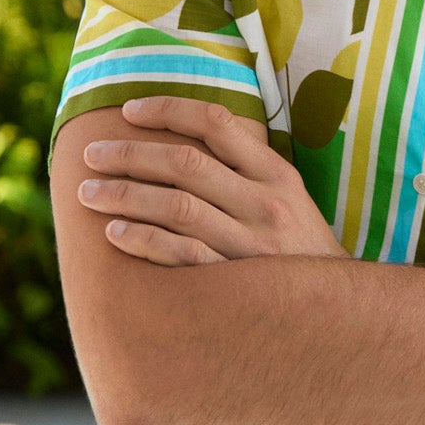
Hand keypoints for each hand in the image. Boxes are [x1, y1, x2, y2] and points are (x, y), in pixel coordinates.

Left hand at [77, 97, 343, 265]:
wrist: (337, 314)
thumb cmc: (298, 250)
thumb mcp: (289, 198)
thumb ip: (247, 166)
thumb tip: (190, 129)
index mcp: (277, 174)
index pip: (216, 123)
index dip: (167, 109)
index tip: (127, 111)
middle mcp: (265, 204)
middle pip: (185, 163)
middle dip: (129, 154)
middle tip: (91, 154)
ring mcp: (250, 246)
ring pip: (176, 206)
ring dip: (123, 195)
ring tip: (87, 192)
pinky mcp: (235, 283)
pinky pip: (180, 255)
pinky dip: (143, 240)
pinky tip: (114, 233)